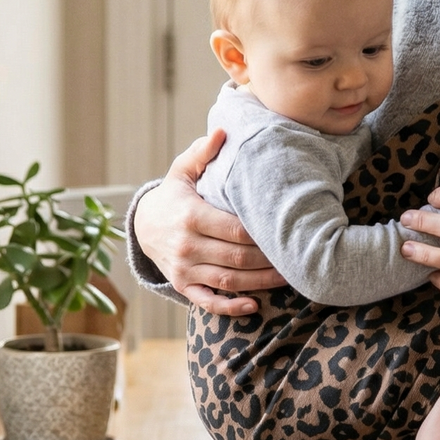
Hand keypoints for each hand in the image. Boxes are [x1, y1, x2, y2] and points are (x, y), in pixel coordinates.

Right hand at [133, 129, 285, 314]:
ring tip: (288, 277)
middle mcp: (187, 246)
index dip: (264, 233)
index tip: (289, 231)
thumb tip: (223, 131)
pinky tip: (254, 306)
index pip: (236, 229)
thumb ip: (203, 152)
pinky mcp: (182, 286)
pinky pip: (208, 302)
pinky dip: (231, 308)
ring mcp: (183, 270)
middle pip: (237, 258)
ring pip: (228, 282)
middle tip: (298, 256)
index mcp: (191, 216)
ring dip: (260, 283)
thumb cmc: (173, 195)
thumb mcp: (182, 170)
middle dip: (269, 260)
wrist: (141, 225)